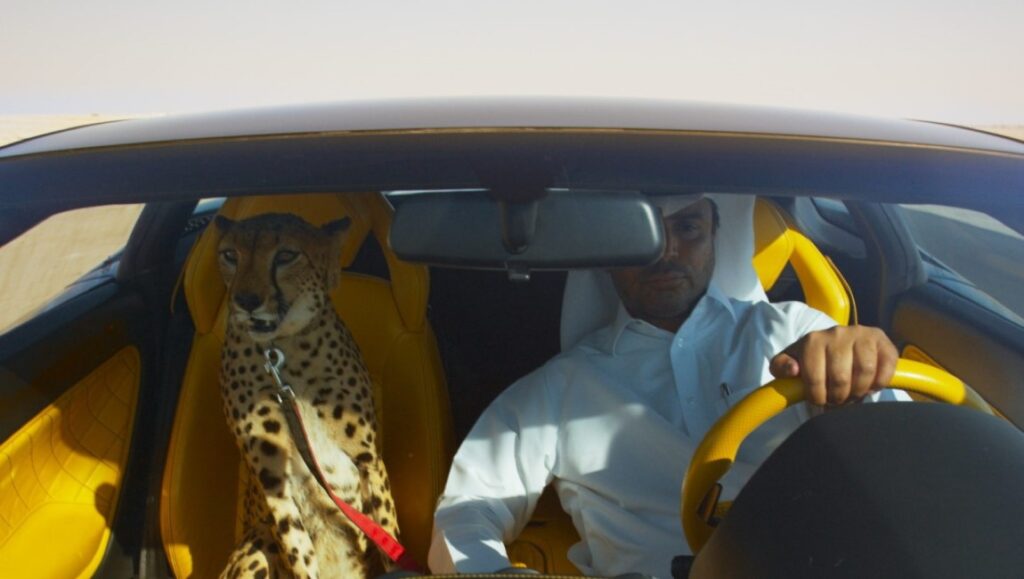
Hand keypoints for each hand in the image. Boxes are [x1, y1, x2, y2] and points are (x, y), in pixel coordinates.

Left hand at [769, 325, 897, 405]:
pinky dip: (879, 383)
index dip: (818, 396)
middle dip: (838, 397)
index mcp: (813, 340)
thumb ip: (780, 367)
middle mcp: (838, 333)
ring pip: (865, 372)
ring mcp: (862, 334)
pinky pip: (886, 367)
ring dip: (859, 391)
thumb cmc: (811, 359)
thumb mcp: (789, 362)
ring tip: (852, 393)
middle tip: (837, 399)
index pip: (815, 378)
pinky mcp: (883, 341)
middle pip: (841, 378)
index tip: (819, 399)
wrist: (836, 344)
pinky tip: (870, 385)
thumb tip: (793, 369)